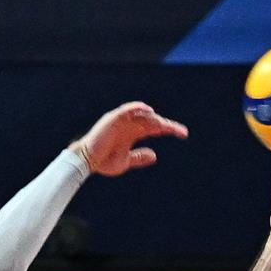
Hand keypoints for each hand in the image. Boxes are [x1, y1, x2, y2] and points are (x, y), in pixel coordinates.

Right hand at [71, 102, 187, 176]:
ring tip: (166, 126)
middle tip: (181, 132)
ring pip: (143, 115)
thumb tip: (154, 155)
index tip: (183, 134)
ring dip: (155, 119)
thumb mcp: (126, 161)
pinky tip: (149, 112)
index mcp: (133, 134)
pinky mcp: (113, 118)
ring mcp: (122, 121)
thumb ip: (139, 157)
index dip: (169, 129)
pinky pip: (128, 109)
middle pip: (153, 121)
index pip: (155, 128)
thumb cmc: (104, 162)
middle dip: (167, 125)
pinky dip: (138, 108)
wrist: (87, 162)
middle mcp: (130, 125)